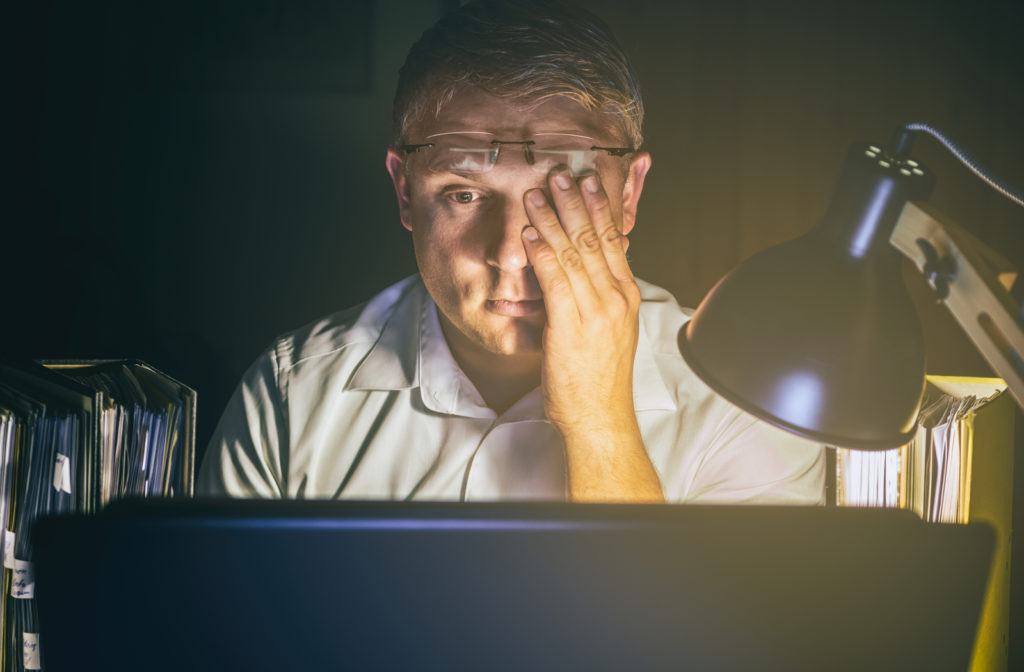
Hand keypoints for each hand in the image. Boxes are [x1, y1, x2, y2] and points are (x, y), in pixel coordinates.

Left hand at [521, 169, 639, 433]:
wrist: (600, 418)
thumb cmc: (598, 379)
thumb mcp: (607, 330)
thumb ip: (597, 297)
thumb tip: (584, 271)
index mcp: (626, 297)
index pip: (613, 241)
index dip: (599, 208)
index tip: (588, 182)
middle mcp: (616, 299)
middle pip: (594, 239)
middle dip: (575, 202)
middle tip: (561, 173)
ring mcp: (596, 312)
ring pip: (574, 254)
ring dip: (553, 220)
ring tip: (538, 193)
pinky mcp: (571, 326)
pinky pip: (556, 281)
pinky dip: (543, 254)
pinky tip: (531, 234)